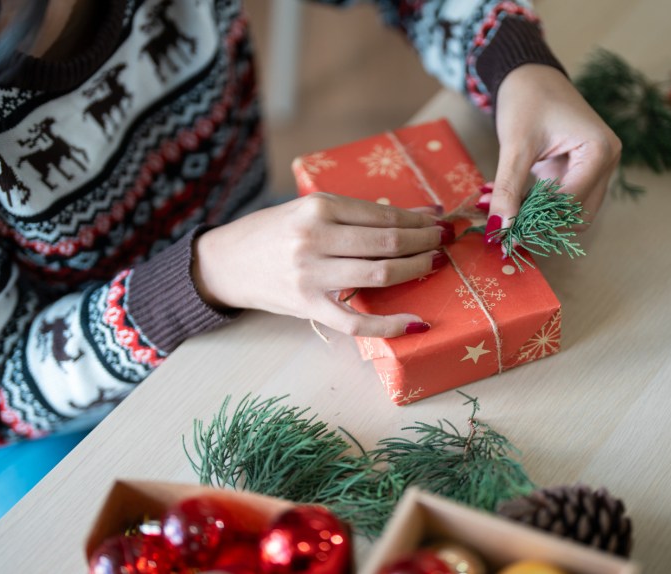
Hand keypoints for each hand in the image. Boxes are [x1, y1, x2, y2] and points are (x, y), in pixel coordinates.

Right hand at [192, 193, 452, 336]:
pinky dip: (389, 325)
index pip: (382, 215)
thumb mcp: (308, 212)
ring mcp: (311, 275)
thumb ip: (353, 216)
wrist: (226, 262)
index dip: (417, 219)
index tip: (438, 220)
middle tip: (443, 242)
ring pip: (379, 275)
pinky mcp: (308, 306)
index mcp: (317, 208)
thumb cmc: (273, 233)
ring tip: (432, 265)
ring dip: (414, 270)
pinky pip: (355, 321)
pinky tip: (415, 324)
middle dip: (424, 242)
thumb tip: (414, 215)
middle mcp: (314, 239)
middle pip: (387, 243)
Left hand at [485, 64, 620, 239]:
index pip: (572, 203)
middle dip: (545, 224)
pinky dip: (544, 208)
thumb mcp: (515, 146)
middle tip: (508, 228)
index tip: (507, 233)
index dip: (539, 220)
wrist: (529, 75)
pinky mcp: (583, 171)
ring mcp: (598, 167)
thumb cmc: (526, 100)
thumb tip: (500, 229)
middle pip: (580, 214)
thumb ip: (508, 189)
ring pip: (575, 213)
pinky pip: (567, 202)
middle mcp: (608, 161)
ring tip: (511, 213)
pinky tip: (519, 204)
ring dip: (544, 218)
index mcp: (601, 150)